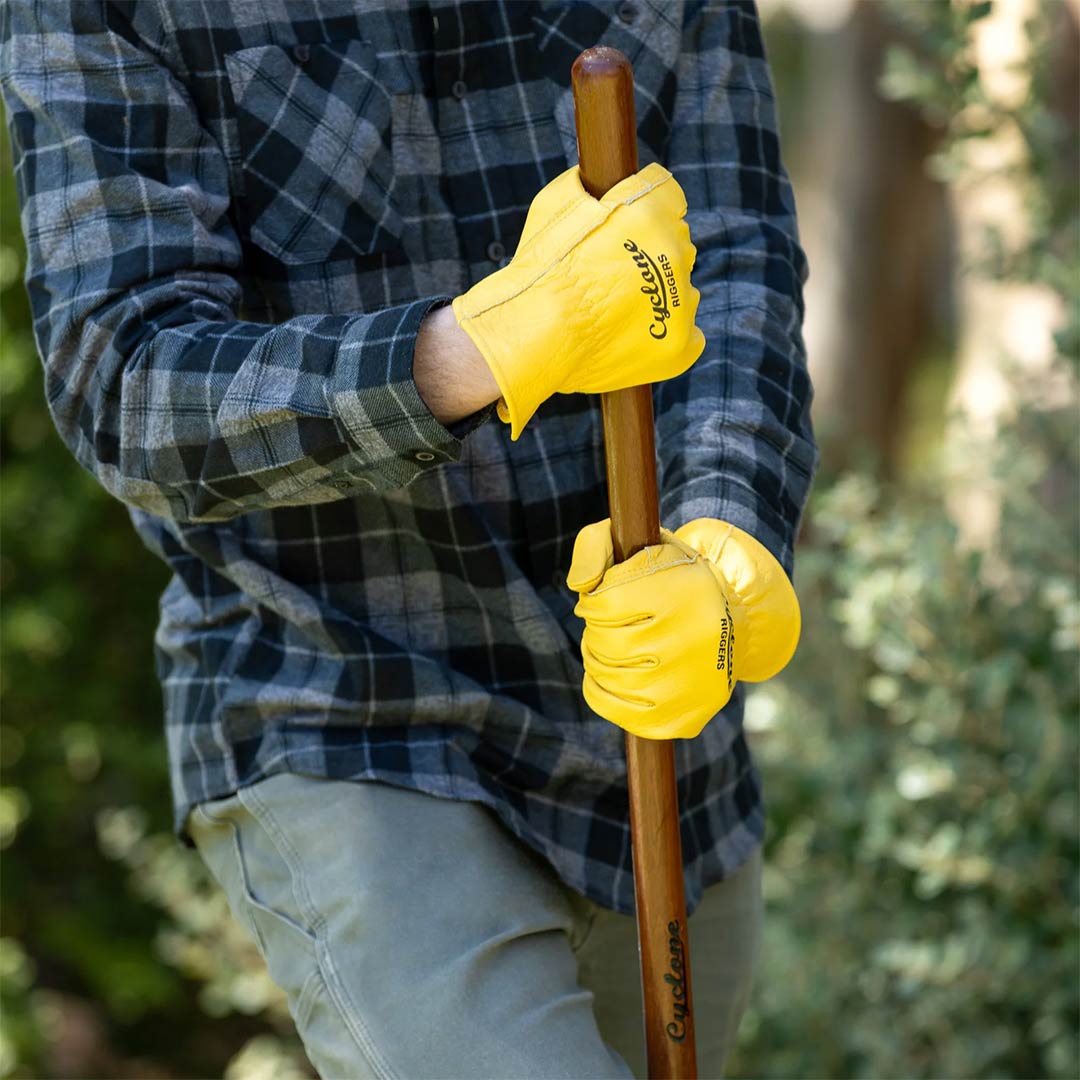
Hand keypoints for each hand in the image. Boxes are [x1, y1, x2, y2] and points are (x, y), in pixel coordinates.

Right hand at [451, 163, 703, 438]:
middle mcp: (675, 254)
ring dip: (658, 294)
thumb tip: (597, 178)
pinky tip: (631, 335)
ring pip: (681, 289)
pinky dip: (664, 332)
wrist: (534, 342)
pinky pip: (687, 332)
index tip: (626, 229)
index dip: (645, 212)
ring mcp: (682, 303)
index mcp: (650, 214)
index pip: (670, 199)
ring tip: (615, 311)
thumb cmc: (538, 273)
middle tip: (610, 276)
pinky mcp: (682, 345)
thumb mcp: (554, 204)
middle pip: (676, 245)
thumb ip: (589, 184)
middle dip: (651, 254)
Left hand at [567, 518, 800, 739]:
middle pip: (606, 642)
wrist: (727, 621)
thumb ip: (594, 546)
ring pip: (608, 675)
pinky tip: (611, 673)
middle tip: (611, 623)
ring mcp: (692, 683)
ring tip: (616, 644)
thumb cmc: (668, 578)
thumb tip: (580, 584)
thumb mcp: (636, 543)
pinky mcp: (683, 716)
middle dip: (597, 630)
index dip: (594, 601)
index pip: (604, 604)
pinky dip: (599, 689)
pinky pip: (614, 707)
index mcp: (685, 588)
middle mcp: (696, 637)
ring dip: (598, 658)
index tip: (606, 597)